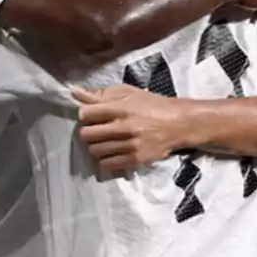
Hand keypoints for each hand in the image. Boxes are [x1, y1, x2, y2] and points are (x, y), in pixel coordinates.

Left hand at [74, 85, 189, 171]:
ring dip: (95, 146)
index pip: (86, 114)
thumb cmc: (151, 105)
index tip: (90, 115)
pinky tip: (111, 151)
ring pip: (95, 150)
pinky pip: (107, 164)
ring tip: (103, 141)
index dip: (85, 114)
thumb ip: (100, 94)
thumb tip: (75, 93)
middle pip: (87, 135)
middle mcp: (125, 127)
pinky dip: (105, 158)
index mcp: (121, 108)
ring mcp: (131, 145)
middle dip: (87, 131)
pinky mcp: (136, 159)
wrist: (180, 123)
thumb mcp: (127, 92)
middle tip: (95, 130)